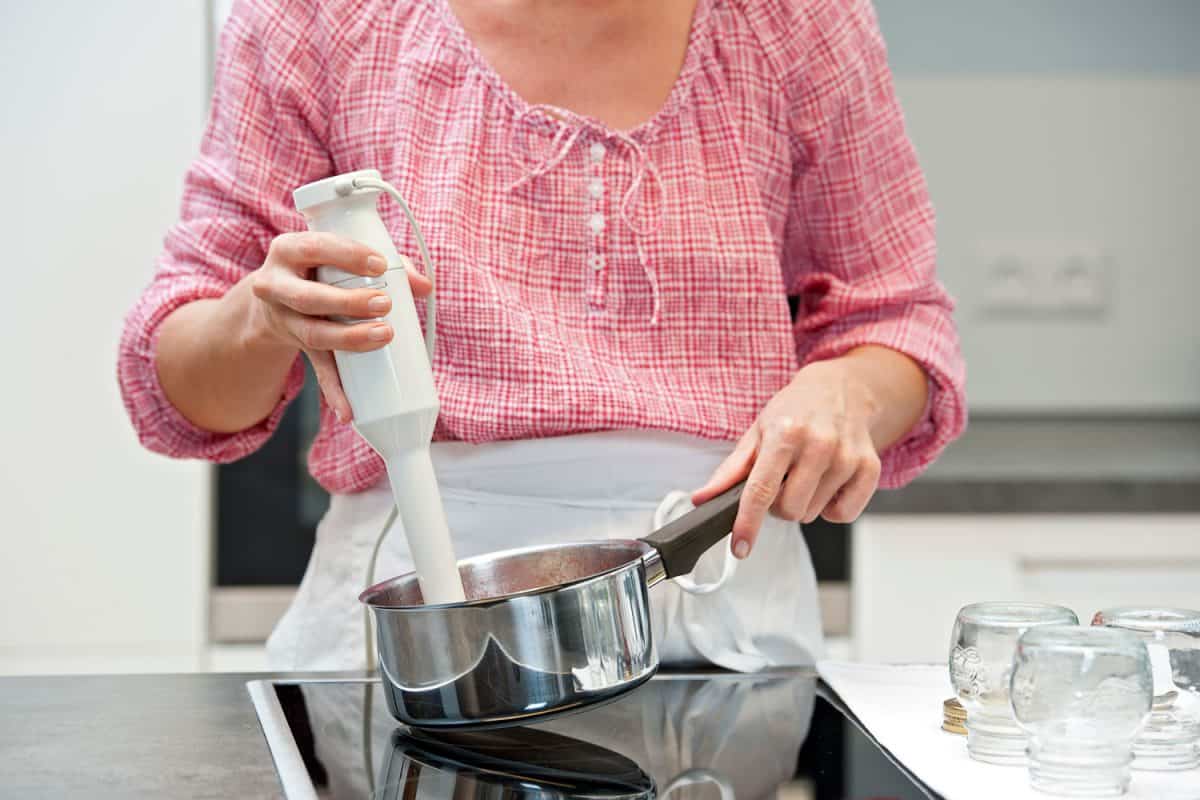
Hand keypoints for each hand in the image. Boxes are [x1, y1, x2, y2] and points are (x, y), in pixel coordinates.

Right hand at [248, 231, 431, 421]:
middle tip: (384, 304)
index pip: (315, 247)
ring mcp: (283, 320)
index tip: (380, 265)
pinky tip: (349, 411)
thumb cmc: (320, 270)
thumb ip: (385, 264)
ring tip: (383, 335)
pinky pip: (316, 372)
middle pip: (309, 297)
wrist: (274, 300)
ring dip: (349, 339)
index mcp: (288, 251)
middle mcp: (275, 285)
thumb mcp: (339, 258)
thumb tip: (424, 285)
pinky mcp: (296, 347)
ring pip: (313, 335)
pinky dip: (335, 392)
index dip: (347, 255)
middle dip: (349, 302)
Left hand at [692, 356, 884, 558]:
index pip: (762, 490)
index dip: (748, 523)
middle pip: (790, 510)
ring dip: (803, 503)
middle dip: (778, 506)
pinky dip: (831, 509)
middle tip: (780, 483)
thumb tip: (703, 498)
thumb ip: (730, 470)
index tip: (740, 547)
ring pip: (813, 514)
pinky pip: (843, 514)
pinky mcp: (870, 468)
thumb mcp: (757, 432)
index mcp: (786, 433)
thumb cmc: (796, 411)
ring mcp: (848, 457)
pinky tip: (826, 484)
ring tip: (805, 475)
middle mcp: (820, 444)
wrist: (841, 390)